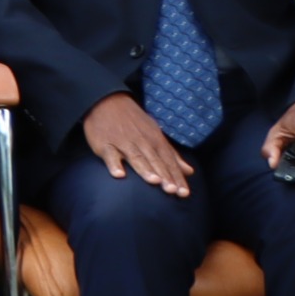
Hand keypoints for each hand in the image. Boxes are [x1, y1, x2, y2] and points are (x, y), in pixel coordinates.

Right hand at [79, 92, 195, 196]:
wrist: (107, 102)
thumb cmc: (133, 122)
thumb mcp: (155, 134)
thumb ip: (171, 154)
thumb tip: (189, 171)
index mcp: (155, 140)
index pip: (169, 161)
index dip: (176, 177)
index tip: (183, 193)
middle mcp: (142, 142)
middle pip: (155, 161)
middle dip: (164, 176)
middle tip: (172, 190)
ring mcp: (123, 143)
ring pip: (136, 158)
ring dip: (145, 170)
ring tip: (154, 181)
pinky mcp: (105, 144)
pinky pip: (110, 155)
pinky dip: (114, 164)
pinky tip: (119, 175)